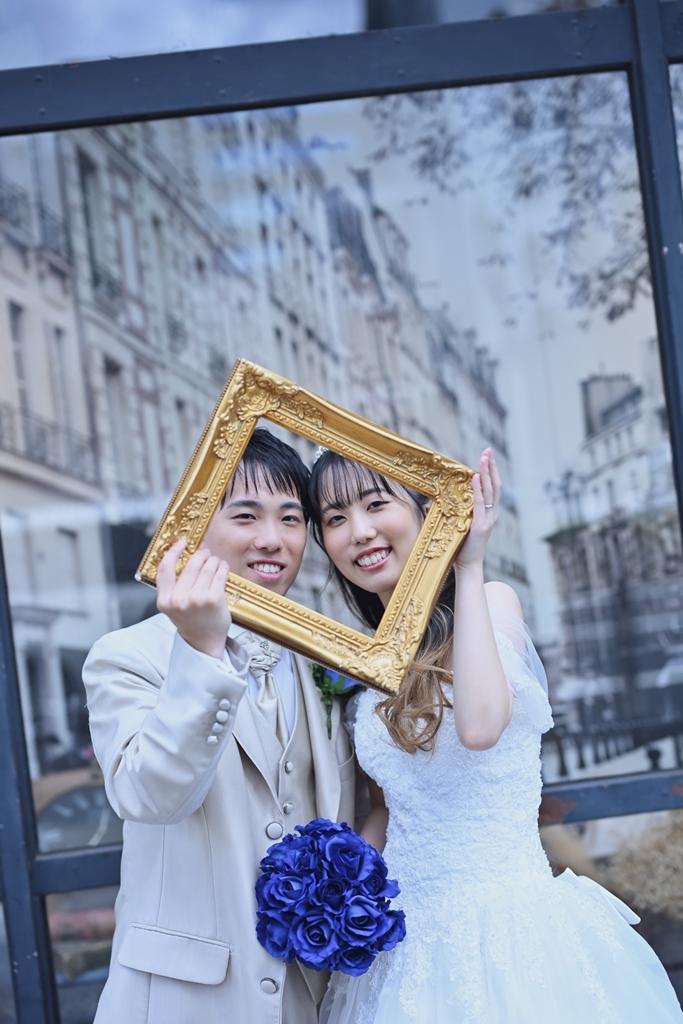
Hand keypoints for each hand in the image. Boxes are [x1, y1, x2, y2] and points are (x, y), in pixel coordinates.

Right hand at [156, 539, 231, 659]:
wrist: (204, 642)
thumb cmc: (191, 621)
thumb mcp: (173, 605)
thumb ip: (174, 585)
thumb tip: (187, 555)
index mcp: (165, 600)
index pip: (165, 568)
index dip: (173, 552)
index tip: (182, 543)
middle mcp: (179, 599)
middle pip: (190, 565)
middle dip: (201, 555)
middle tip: (206, 553)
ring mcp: (197, 599)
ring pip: (207, 567)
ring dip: (213, 560)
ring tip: (216, 561)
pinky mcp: (214, 599)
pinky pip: (219, 574)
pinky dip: (223, 567)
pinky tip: (223, 567)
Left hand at [455, 448, 500, 571]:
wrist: (468, 567)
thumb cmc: (461, 547)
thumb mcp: (456, 525)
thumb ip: (449, 512)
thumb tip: (428, 503)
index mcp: (488, 513)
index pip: (492, 488)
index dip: (490, 471)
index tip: (487, 456)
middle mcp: (491, 514)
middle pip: (495, 485)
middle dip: (491, 466)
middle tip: (488, 450)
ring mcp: (487, 519)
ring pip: (490, 491)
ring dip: (487, 473)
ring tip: (484, 457)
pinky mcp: (480, 526)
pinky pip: (480, 504)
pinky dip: (479, 490)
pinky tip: (476, 478)